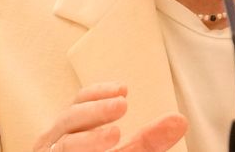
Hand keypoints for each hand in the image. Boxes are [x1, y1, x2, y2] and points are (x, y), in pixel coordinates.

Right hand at [34, 82, 186, 151]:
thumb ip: (149, 140)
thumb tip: (180, 121)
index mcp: (71, 129)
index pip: (79, 102)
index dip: (98, 93)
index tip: (124, 90)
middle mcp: (54, 143)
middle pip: (70, 118)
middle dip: (96, 110)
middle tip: (122, 105)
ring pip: (63, 144)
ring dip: (88, 139)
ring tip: (115, 135)